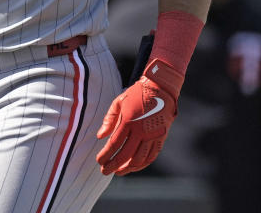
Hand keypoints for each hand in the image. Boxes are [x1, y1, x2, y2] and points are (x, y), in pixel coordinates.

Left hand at [95, 58, 183, 175]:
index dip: (106, 154)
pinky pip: (151, 156)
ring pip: (139, 159)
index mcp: (128, 121)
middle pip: (125, 154)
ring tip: (118, 172)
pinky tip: (134, 167)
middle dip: (113, 165)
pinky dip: (142, 164)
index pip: (114, 143)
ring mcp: (152, 135)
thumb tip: (100, 136)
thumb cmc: (136, 94)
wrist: (160, 89)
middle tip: (105, 171)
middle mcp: (141, 130)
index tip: (98, 161)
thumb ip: (109, 120)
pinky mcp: (161, 138)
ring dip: (127, 168)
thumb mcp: (119, 102)